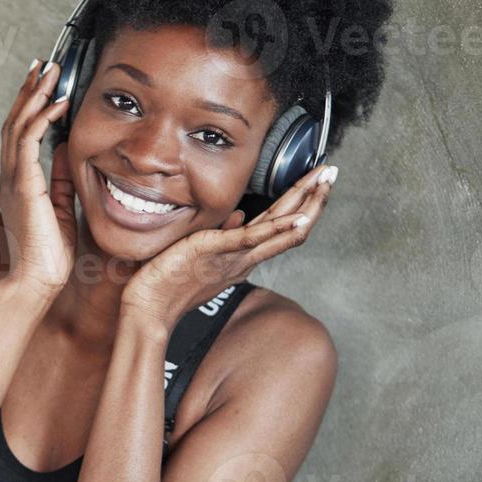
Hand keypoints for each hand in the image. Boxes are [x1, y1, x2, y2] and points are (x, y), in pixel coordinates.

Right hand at [0, 59, 75, 296]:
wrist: (35, 282)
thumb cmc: (47, 256)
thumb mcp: (61, 208)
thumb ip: (62, 178)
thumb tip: (68, 148)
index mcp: (16, 184)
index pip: (19, 136)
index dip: (28, 107)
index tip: (41, 85)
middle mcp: (9, 178)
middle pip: (14, 123)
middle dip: (28, 91)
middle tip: (42, 66)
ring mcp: (12, 181)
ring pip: (17, 126)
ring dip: (33, 96)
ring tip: (49, 73)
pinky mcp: (23, 186)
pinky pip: (28, 142)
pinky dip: (41, 119)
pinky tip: (56, 104)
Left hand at [120, 161, 338, 329]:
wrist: (148, 308)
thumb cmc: (167, 282)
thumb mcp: (198, 252)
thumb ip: (222, 235)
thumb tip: (236, 216)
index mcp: (240, 257)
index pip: (278, 226)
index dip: (300, 204)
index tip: (316, 182)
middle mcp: (244, 258)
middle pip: (290, 226)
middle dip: (314, 198)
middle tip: (333, 173)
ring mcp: (233, 256)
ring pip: (282, 231)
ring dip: (307, 204)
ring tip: (325, 182)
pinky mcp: (216, 251)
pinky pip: (253, 239)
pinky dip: (279, 228)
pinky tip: (299, 216)